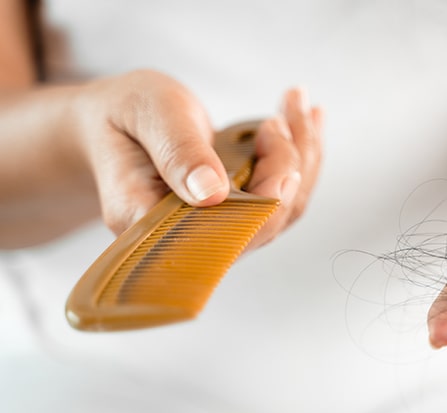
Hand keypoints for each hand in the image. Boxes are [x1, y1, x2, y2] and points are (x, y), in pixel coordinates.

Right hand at [72, 70, 320, 249]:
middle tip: (284, 112)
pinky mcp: (234, 220)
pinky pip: (280, 200)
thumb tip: (212, 194)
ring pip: (282, 211)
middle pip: (265, 222)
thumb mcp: (147, 114)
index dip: (265, 195)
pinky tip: (302, 125)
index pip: (224, 230)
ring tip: (300, 109)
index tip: (275, 135)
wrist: (114, 126)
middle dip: (291, 162)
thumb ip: (178, 151)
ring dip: (301, 157)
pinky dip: (298, 160)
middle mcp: (184, 240)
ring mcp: (214, 233)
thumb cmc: (123, 117)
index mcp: (148, 221)